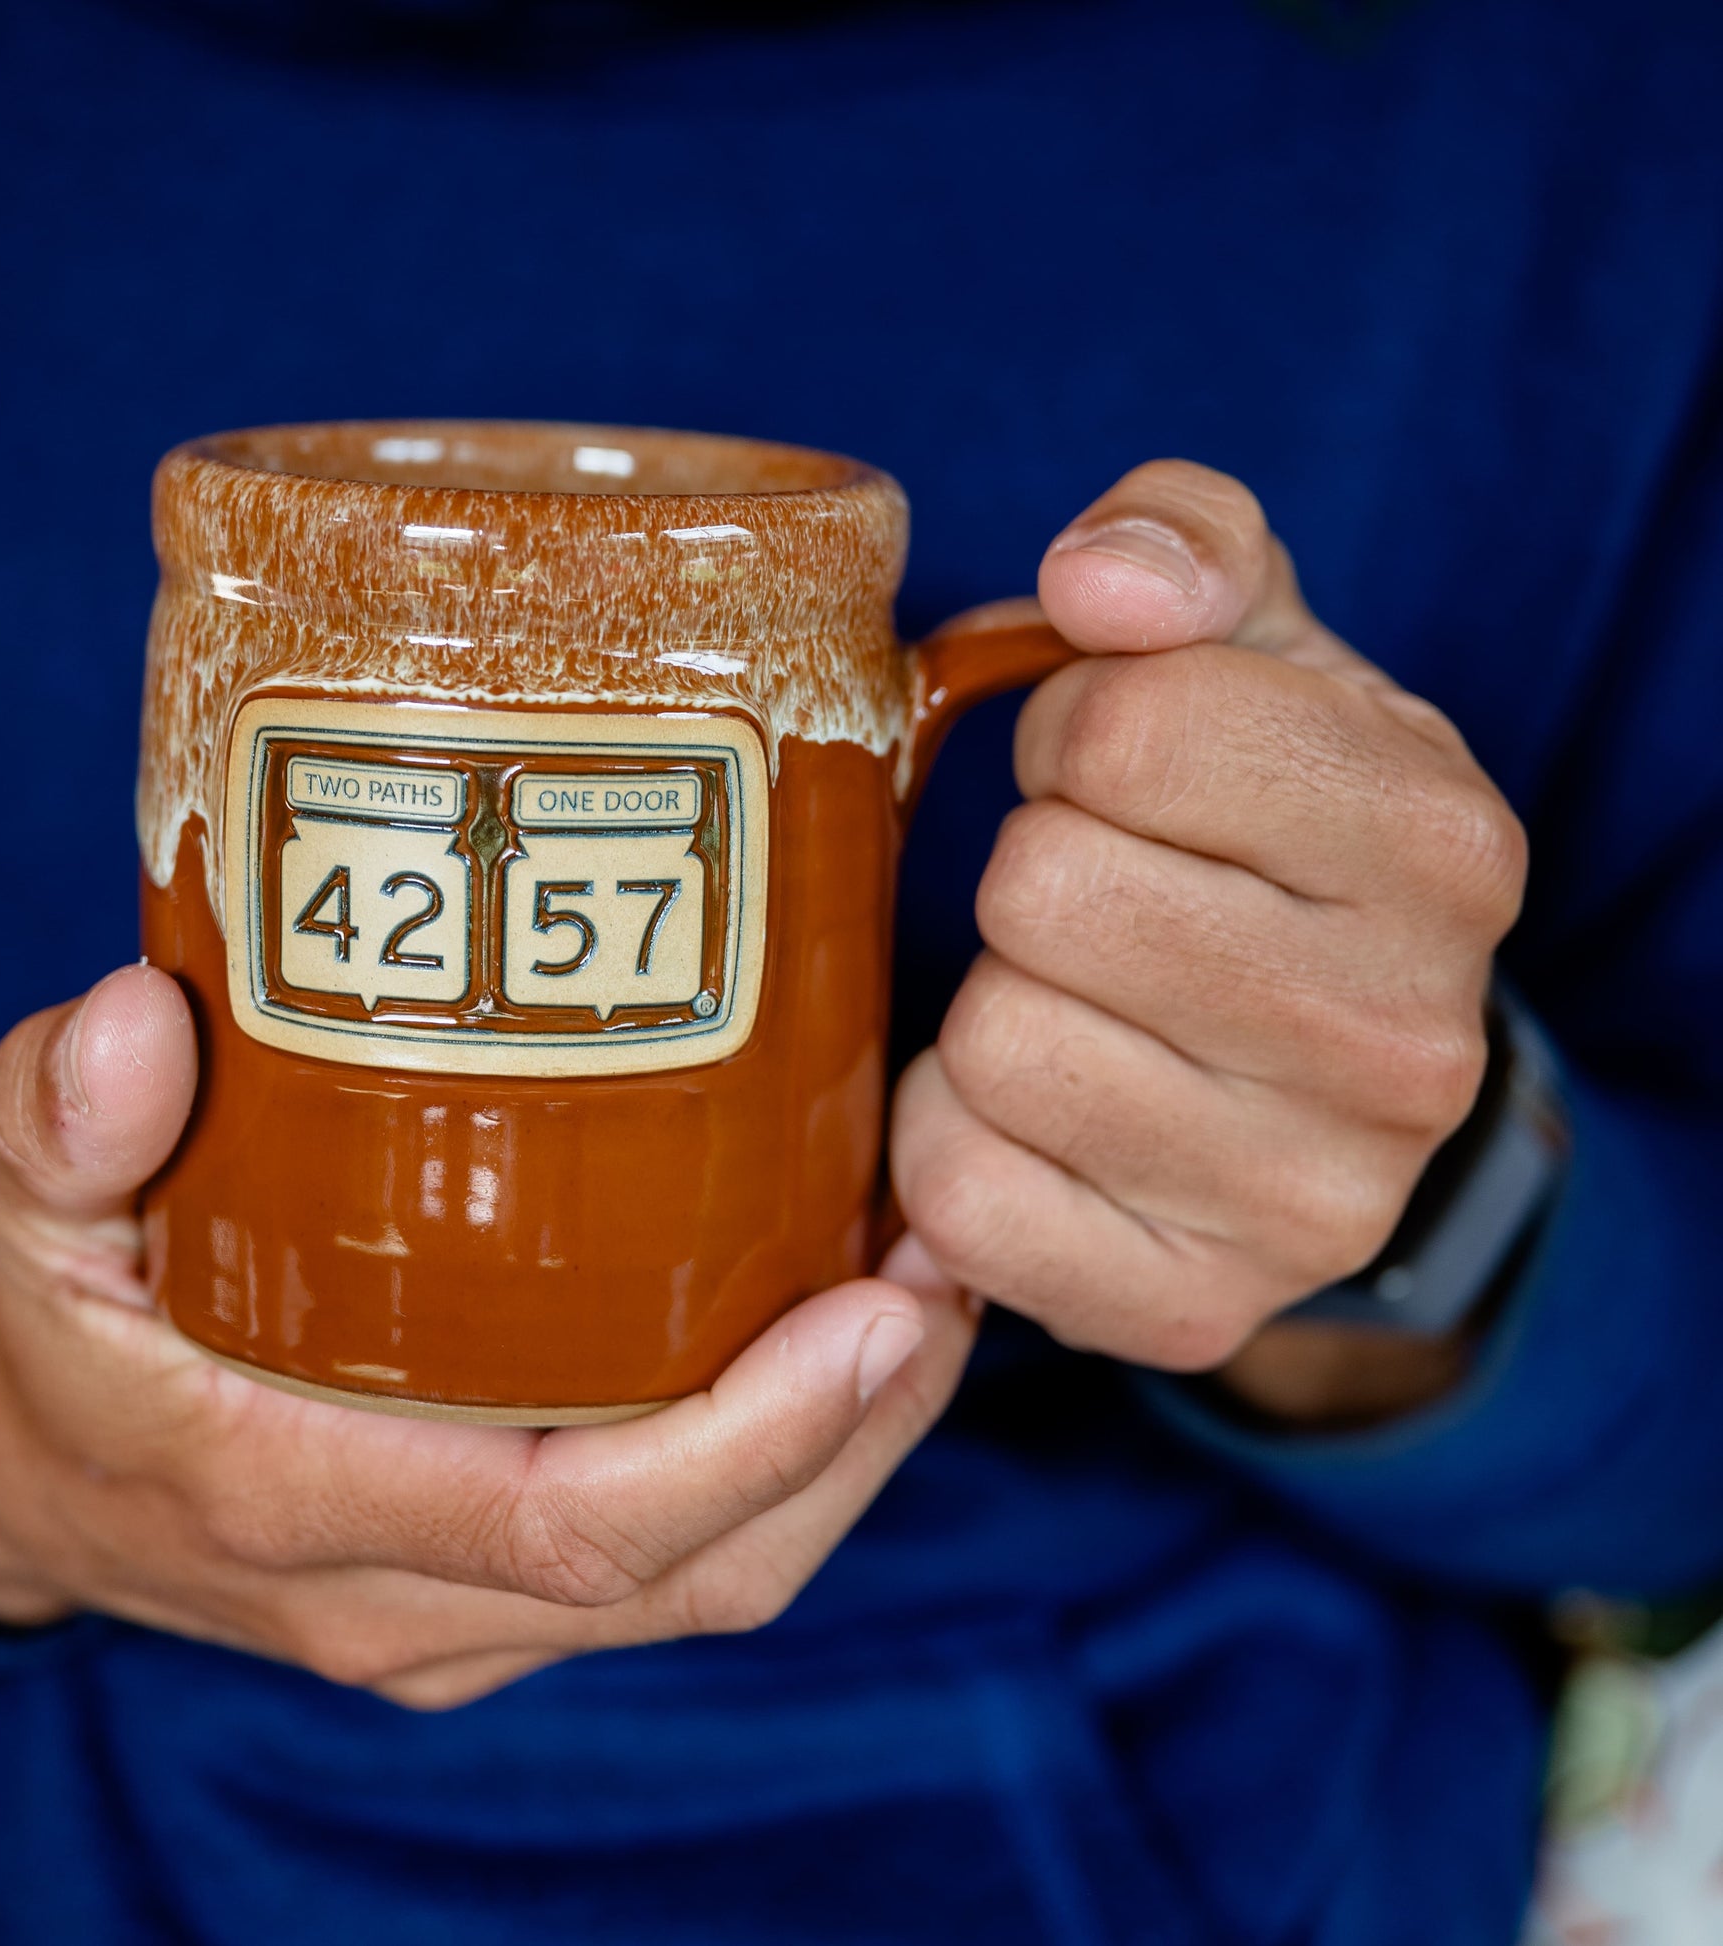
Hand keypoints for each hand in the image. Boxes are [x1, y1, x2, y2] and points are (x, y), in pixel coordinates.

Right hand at [0, 966, 974, 1707]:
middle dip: (862, 1436)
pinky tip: (843, 1319)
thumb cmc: (48, 1333)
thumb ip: (55, 1120)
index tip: (881, 1310)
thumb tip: (131, 1021)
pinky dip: (796, 1456)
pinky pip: (686, 1554)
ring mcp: (463, 1614)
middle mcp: (406, 1596)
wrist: (24, 1477)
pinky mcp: (497, 1593)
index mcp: (303, 1505)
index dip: (758, 1440)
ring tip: (933, 1280)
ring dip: (856, 1447)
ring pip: (716, 1577)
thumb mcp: (13, 1210)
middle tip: (951, 1264)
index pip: (579, 1528)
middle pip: (700, 1570)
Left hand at [891, 462, 1525, 1413]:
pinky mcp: (1193, 1305)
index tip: (1106, 771)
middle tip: (1086, 898)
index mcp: (1439, 842)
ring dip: (993, 1004)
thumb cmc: (1259, 831)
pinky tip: (1033, 1111)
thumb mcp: (1255, 651)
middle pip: (1044, 893)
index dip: (1071, 736)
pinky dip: (953, 1136)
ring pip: (993, 1047)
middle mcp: (1407, 1038)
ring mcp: (1310, 1198)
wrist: (1323, 1065)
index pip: (1125, 736)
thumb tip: (1100, 582)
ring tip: (1074, 1002)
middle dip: (1030, 872)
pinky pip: (959, 1194)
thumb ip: (1185, 545)